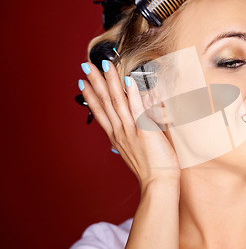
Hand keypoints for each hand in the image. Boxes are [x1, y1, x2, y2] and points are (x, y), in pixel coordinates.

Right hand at [79, 60, 179, 191]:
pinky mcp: (145, 130)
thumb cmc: (153, 168)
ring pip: (117, 101)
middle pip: (105, 102)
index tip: (84, 83)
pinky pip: (137, 108)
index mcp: (117, 136)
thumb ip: (134, 133)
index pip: (101, 112)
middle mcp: (120, 131)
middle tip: (87, 65)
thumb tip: (137, 121)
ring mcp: (131, 130)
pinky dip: (133, 94)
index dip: (91, 96)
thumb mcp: (137, 149)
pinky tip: (128, 80)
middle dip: (96, 82)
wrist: (158, 182)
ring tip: (104, 66)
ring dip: (110, 81)